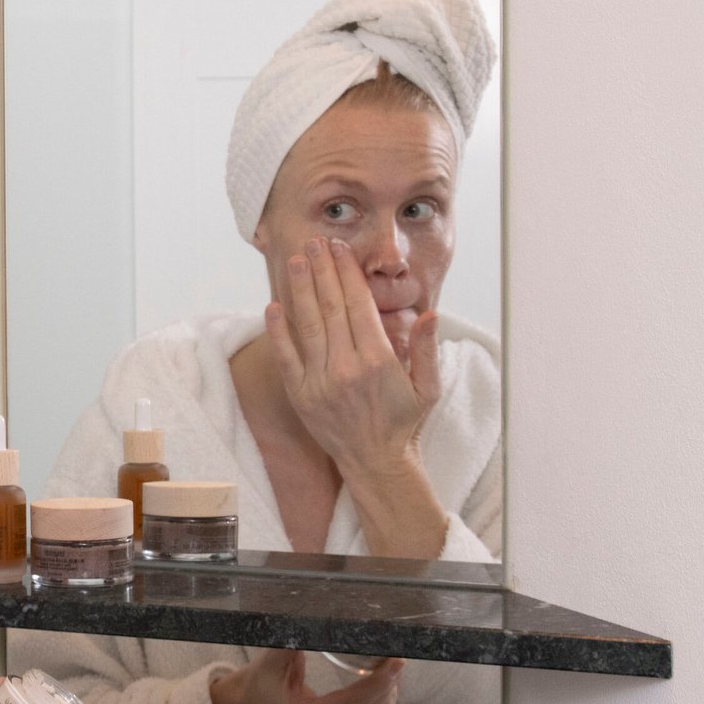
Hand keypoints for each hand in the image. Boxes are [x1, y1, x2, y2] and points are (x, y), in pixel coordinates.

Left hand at [268, 237, 447, 556]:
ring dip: (300, 289)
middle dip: (322, 270)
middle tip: (314, 242)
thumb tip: (430, 314)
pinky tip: (273, 305)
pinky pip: (285, 356)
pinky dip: (277, 331)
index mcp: (379, 360)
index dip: (348, 273)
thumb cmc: (403, 422)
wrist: (376, 462)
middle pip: (331, 307)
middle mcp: (346, 367)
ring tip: (295, 260)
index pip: (358, 305)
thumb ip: (427, 349)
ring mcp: (320, 382)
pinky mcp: (300, 395)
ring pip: (307, 325)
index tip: (341, 249)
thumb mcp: (427, 387)